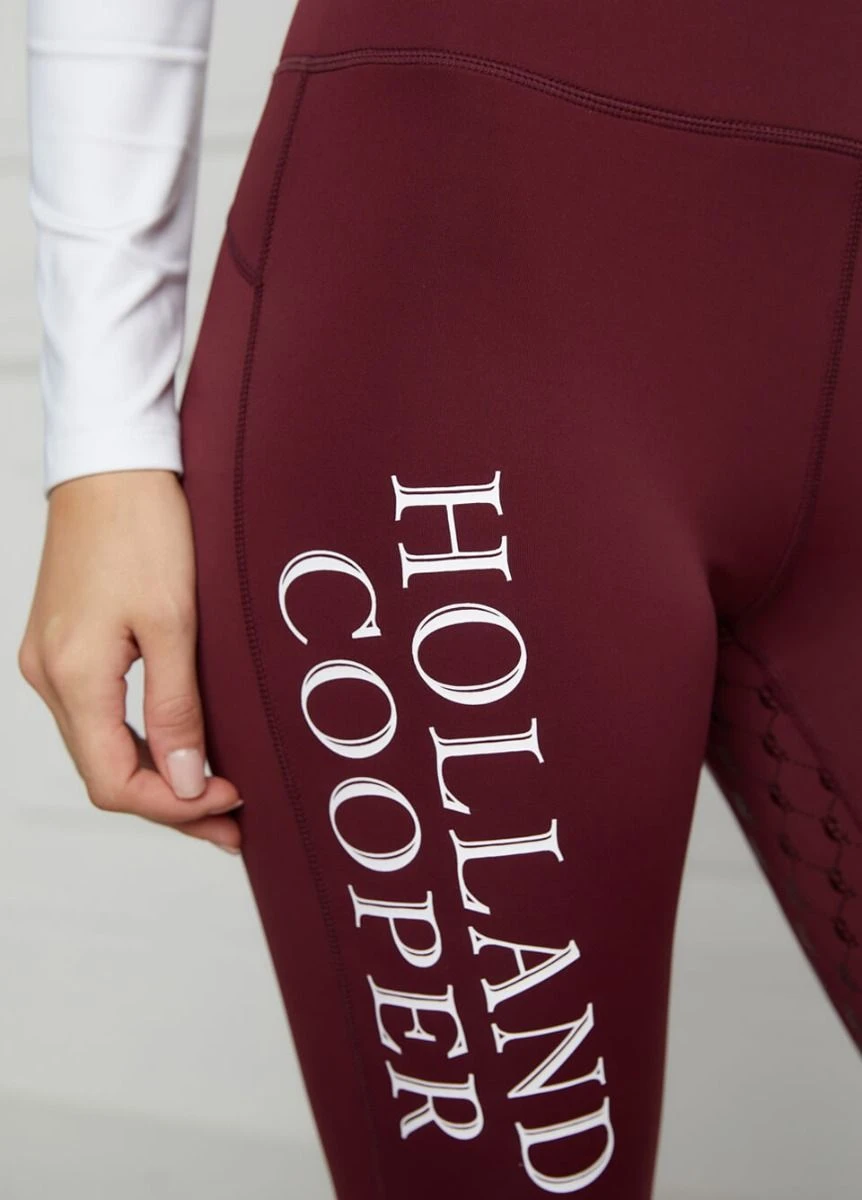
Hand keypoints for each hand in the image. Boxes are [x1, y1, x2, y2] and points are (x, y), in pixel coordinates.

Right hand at [17, 469, 242, 853]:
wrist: (112, 463)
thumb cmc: (145, 527)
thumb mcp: (174, 622)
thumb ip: (176, 710)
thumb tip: (185, 784)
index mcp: (73, 676)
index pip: (116, 782)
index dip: (177, 806)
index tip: (234, 801)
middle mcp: (48, 678)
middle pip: (106, 773)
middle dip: (172, 804)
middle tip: (234, 822)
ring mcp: (50, 662)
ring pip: (102, 748)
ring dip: (158, 777)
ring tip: (217, 796)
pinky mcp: (63, 646)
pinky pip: (99, 716)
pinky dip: (140, 742)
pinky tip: (179, 749)